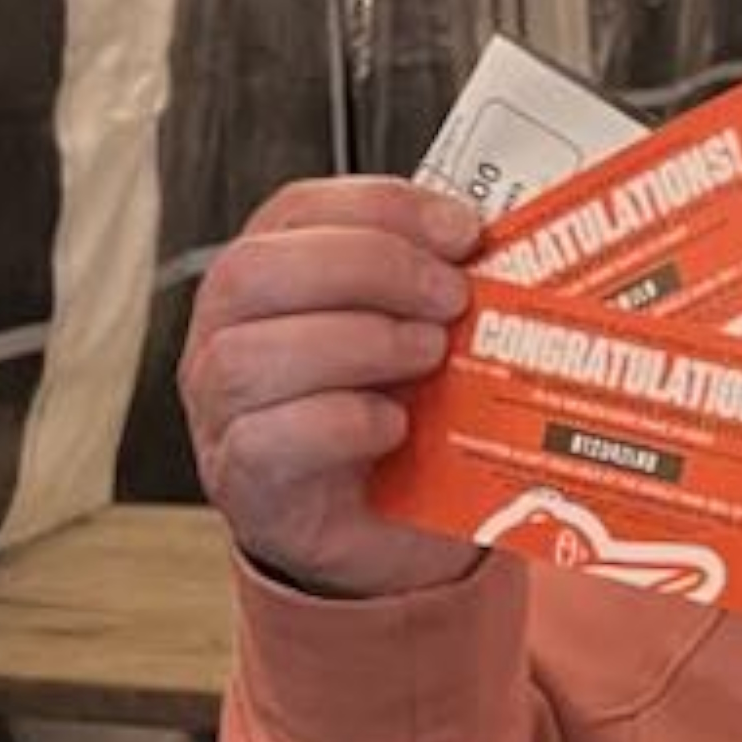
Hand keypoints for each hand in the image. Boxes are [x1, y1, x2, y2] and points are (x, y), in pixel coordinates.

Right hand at [181, 179, 488, 598]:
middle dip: (367, 267)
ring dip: (357, 343)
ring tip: (431, 356)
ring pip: (246, 356)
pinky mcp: (247, 485)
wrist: (397, 533)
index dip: (381, 208)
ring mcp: (223, 414)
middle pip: (251, 271)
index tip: (463, 231)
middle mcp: (228, 336)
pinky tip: (395, 425)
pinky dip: (340, 423)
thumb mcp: (430, 334)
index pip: (297, 210)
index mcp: (272, 278)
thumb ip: (447, 285)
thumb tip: (519, 244)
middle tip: (452, 296)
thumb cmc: (411, 421)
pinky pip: (267, 440)